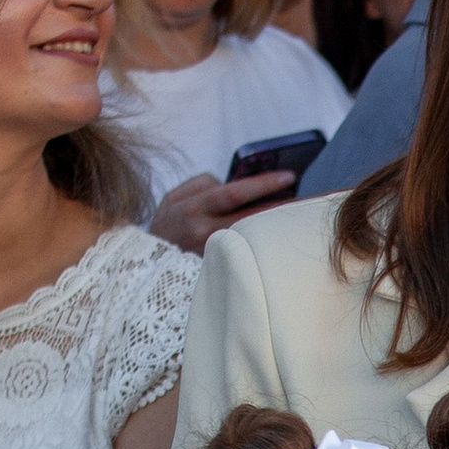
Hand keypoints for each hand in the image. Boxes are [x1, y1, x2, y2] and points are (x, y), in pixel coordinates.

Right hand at [148, 169, 297, 255]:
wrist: (145, 268)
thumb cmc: (165, 228)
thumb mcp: (173, 200)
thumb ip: (201, 185)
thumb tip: (230, 183)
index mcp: (192, 210)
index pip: (234, 193)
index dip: (263, 184)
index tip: (289, 176)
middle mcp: (205, 234)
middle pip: (252, 218)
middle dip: (279, 207)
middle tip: (304, 198)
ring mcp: (214, 256)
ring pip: (253, 238)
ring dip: (274, 228)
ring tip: (293, 217)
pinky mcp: (221, 272)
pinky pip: (248, 255)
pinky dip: (262, 246)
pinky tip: (274, 241)